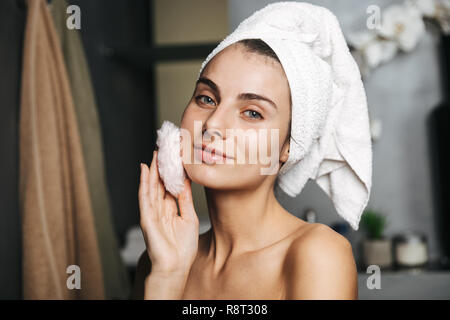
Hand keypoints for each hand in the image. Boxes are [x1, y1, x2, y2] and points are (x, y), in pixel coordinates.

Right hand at [139, 150, 198, 274]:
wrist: (176, 267)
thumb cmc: (182, 248)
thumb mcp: (189, 218)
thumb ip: (185, 200)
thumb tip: (185, 182)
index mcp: (170, 209)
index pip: (169, 186)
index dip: (172, 171)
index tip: (175, 156)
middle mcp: (159, 209)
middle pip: (159, 183)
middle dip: (161, 166)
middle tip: (164, 148)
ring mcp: (151, 212)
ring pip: (151, 186)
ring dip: (152, 169)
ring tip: (155, 152)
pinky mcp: (146, 218)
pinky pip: (144, 197)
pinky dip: (144, 183)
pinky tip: (144, 170)